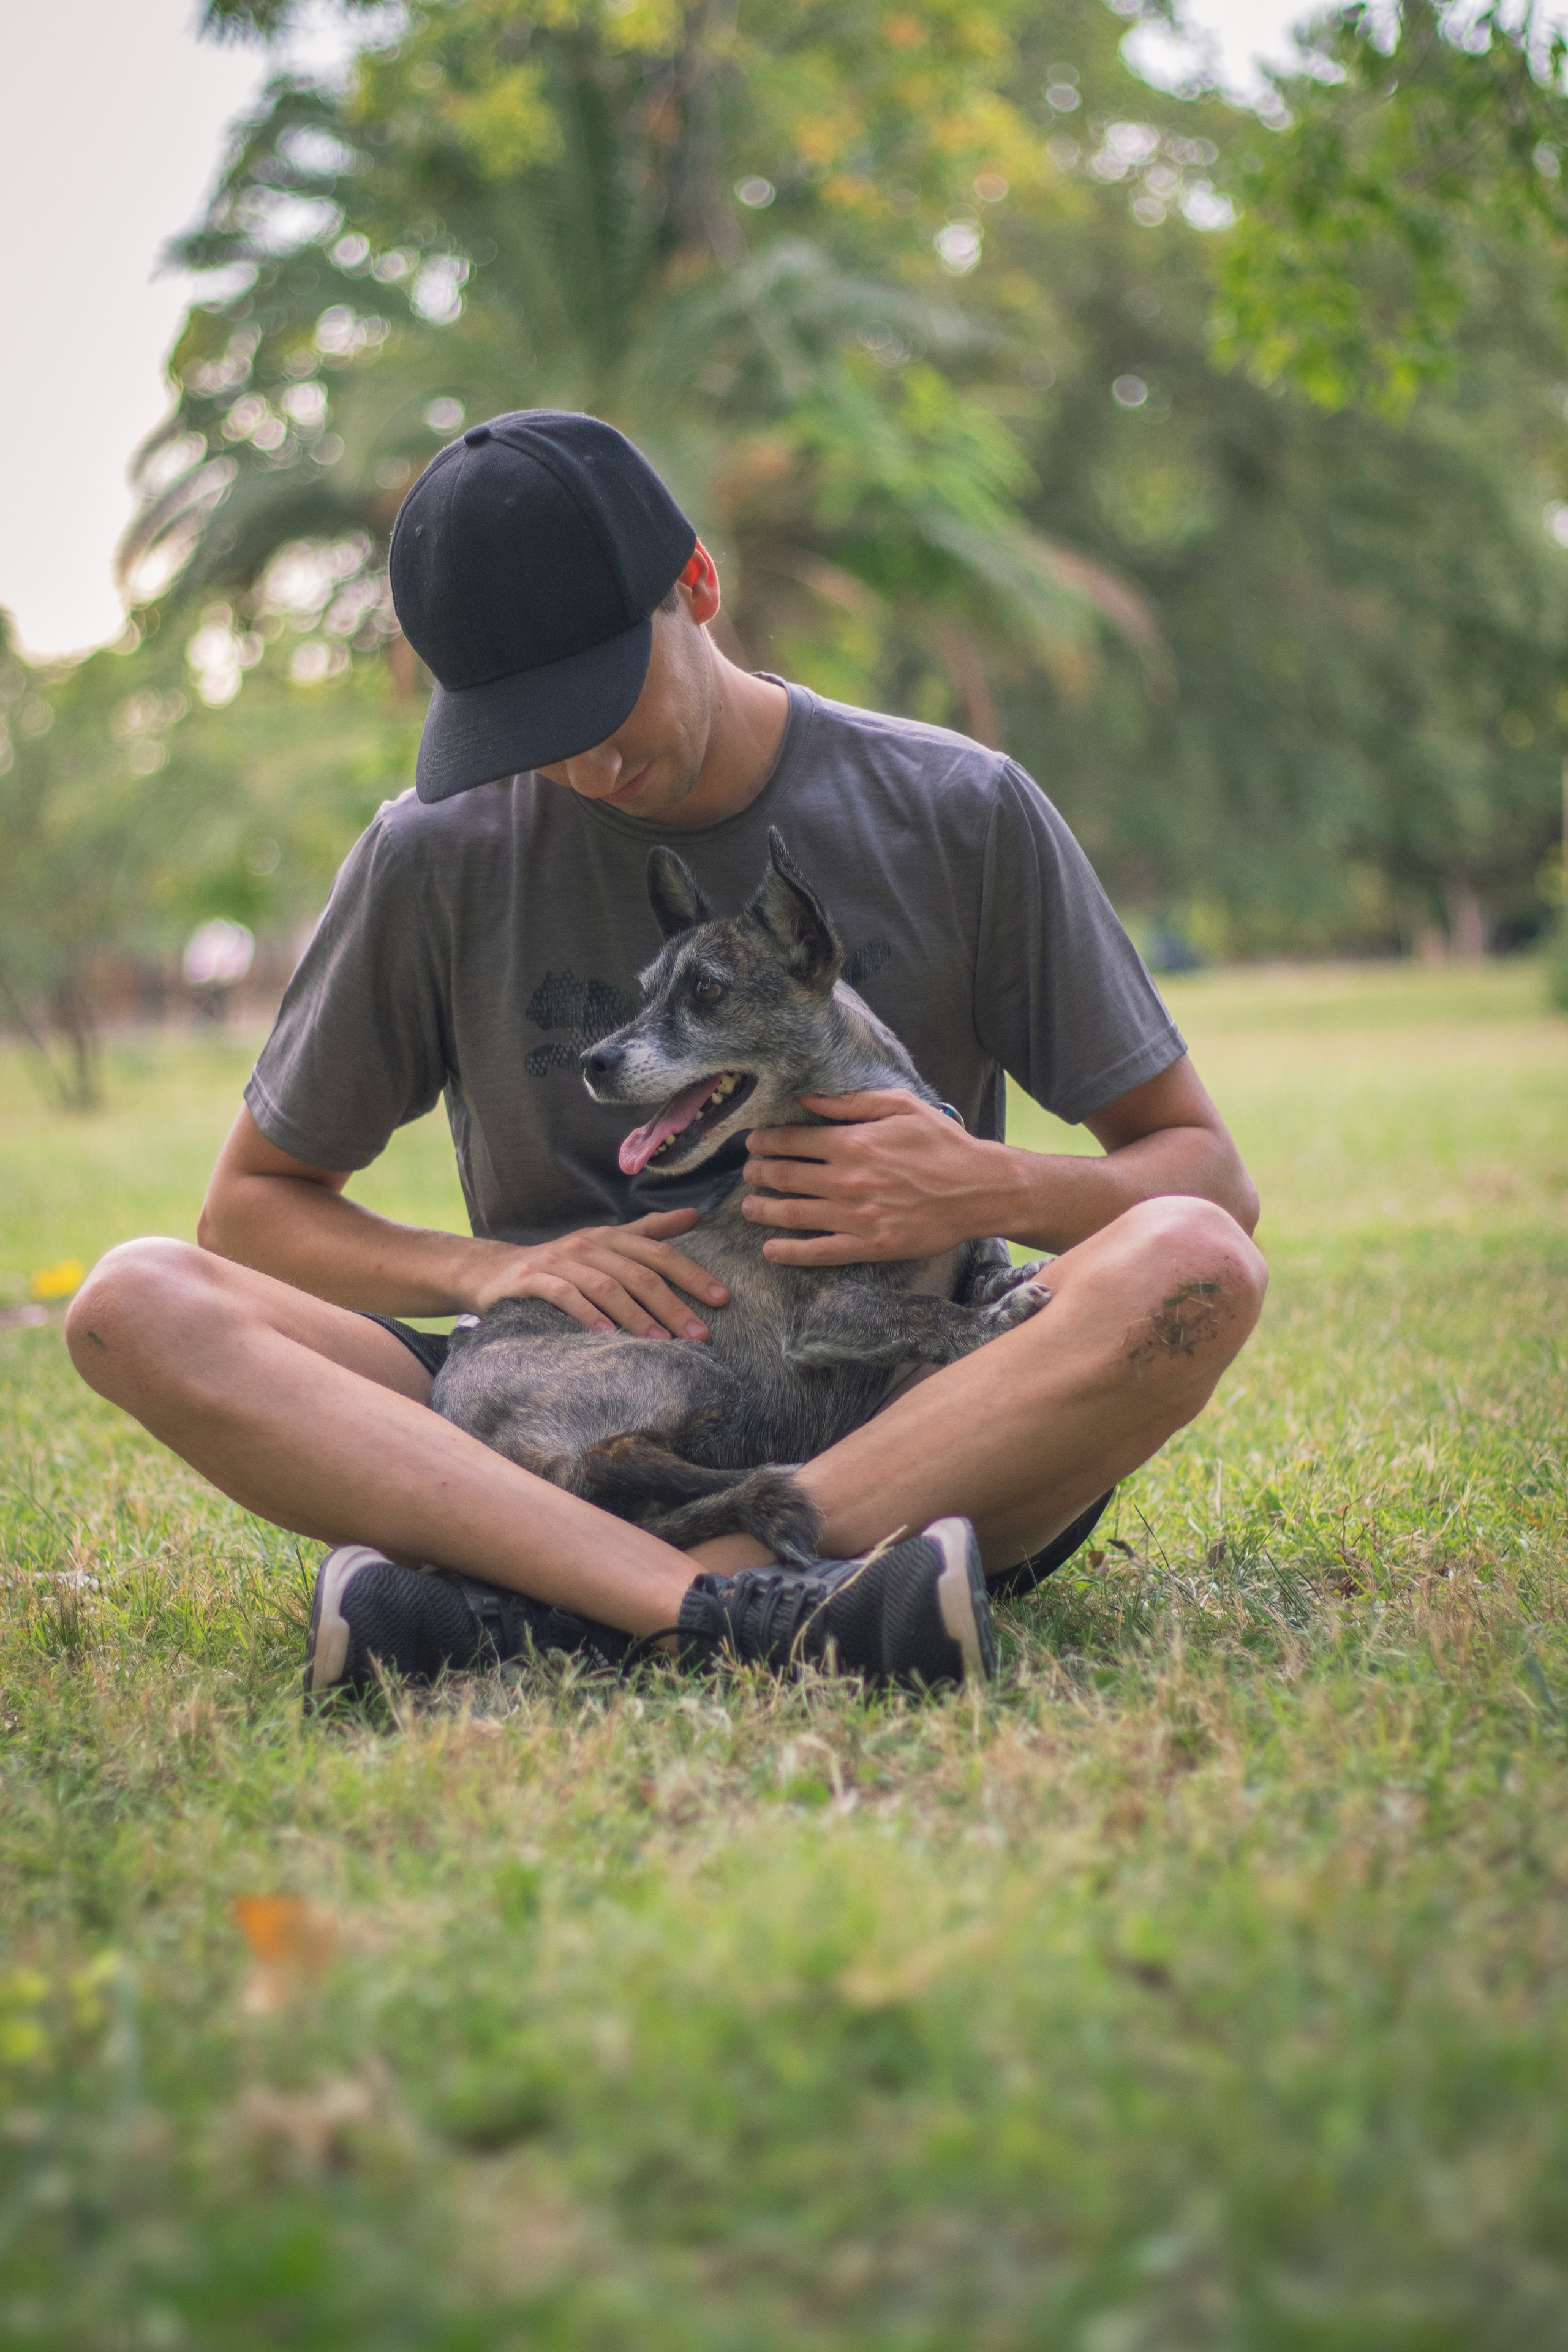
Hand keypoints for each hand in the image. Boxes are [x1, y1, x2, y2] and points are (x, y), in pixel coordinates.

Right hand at [467, 1209, 727, 1338]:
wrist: (492, 1272)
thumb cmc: (560, 1264)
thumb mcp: (605, 1244)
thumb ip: (648, 1232)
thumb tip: (694, 1216)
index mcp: (610, 1237)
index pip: (659, 1253)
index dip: (692, 1274)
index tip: (721, 1300)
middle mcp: (588, 1245)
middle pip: (639, 1274)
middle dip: (673, 1305)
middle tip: (699, 1335)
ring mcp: (558, 1261)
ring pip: (606, 1286)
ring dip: (636, 1317)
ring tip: (661, 1343)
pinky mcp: (530, 1280)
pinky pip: (564, 1297)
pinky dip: (587, 1315)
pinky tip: (607, 1337)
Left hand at [741, 1091, 1008, 1266]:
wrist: (980, 1190)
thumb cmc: (944, 1145)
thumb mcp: (901, 1107)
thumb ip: (850, 1103)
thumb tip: (807, 1099)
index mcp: (852, 1143)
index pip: (792, 1141)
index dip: (765, 1141)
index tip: (753, 1142)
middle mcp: (847, 1180)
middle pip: (784, 1177)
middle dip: (758, 1174)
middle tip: (749, 1173)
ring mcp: (855, 1216)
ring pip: (792, 1214)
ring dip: (762, 1210)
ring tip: (748, 1207)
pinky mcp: (868, 1245)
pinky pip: (819, 1251)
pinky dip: (789, 1252)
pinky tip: (771, 1250)